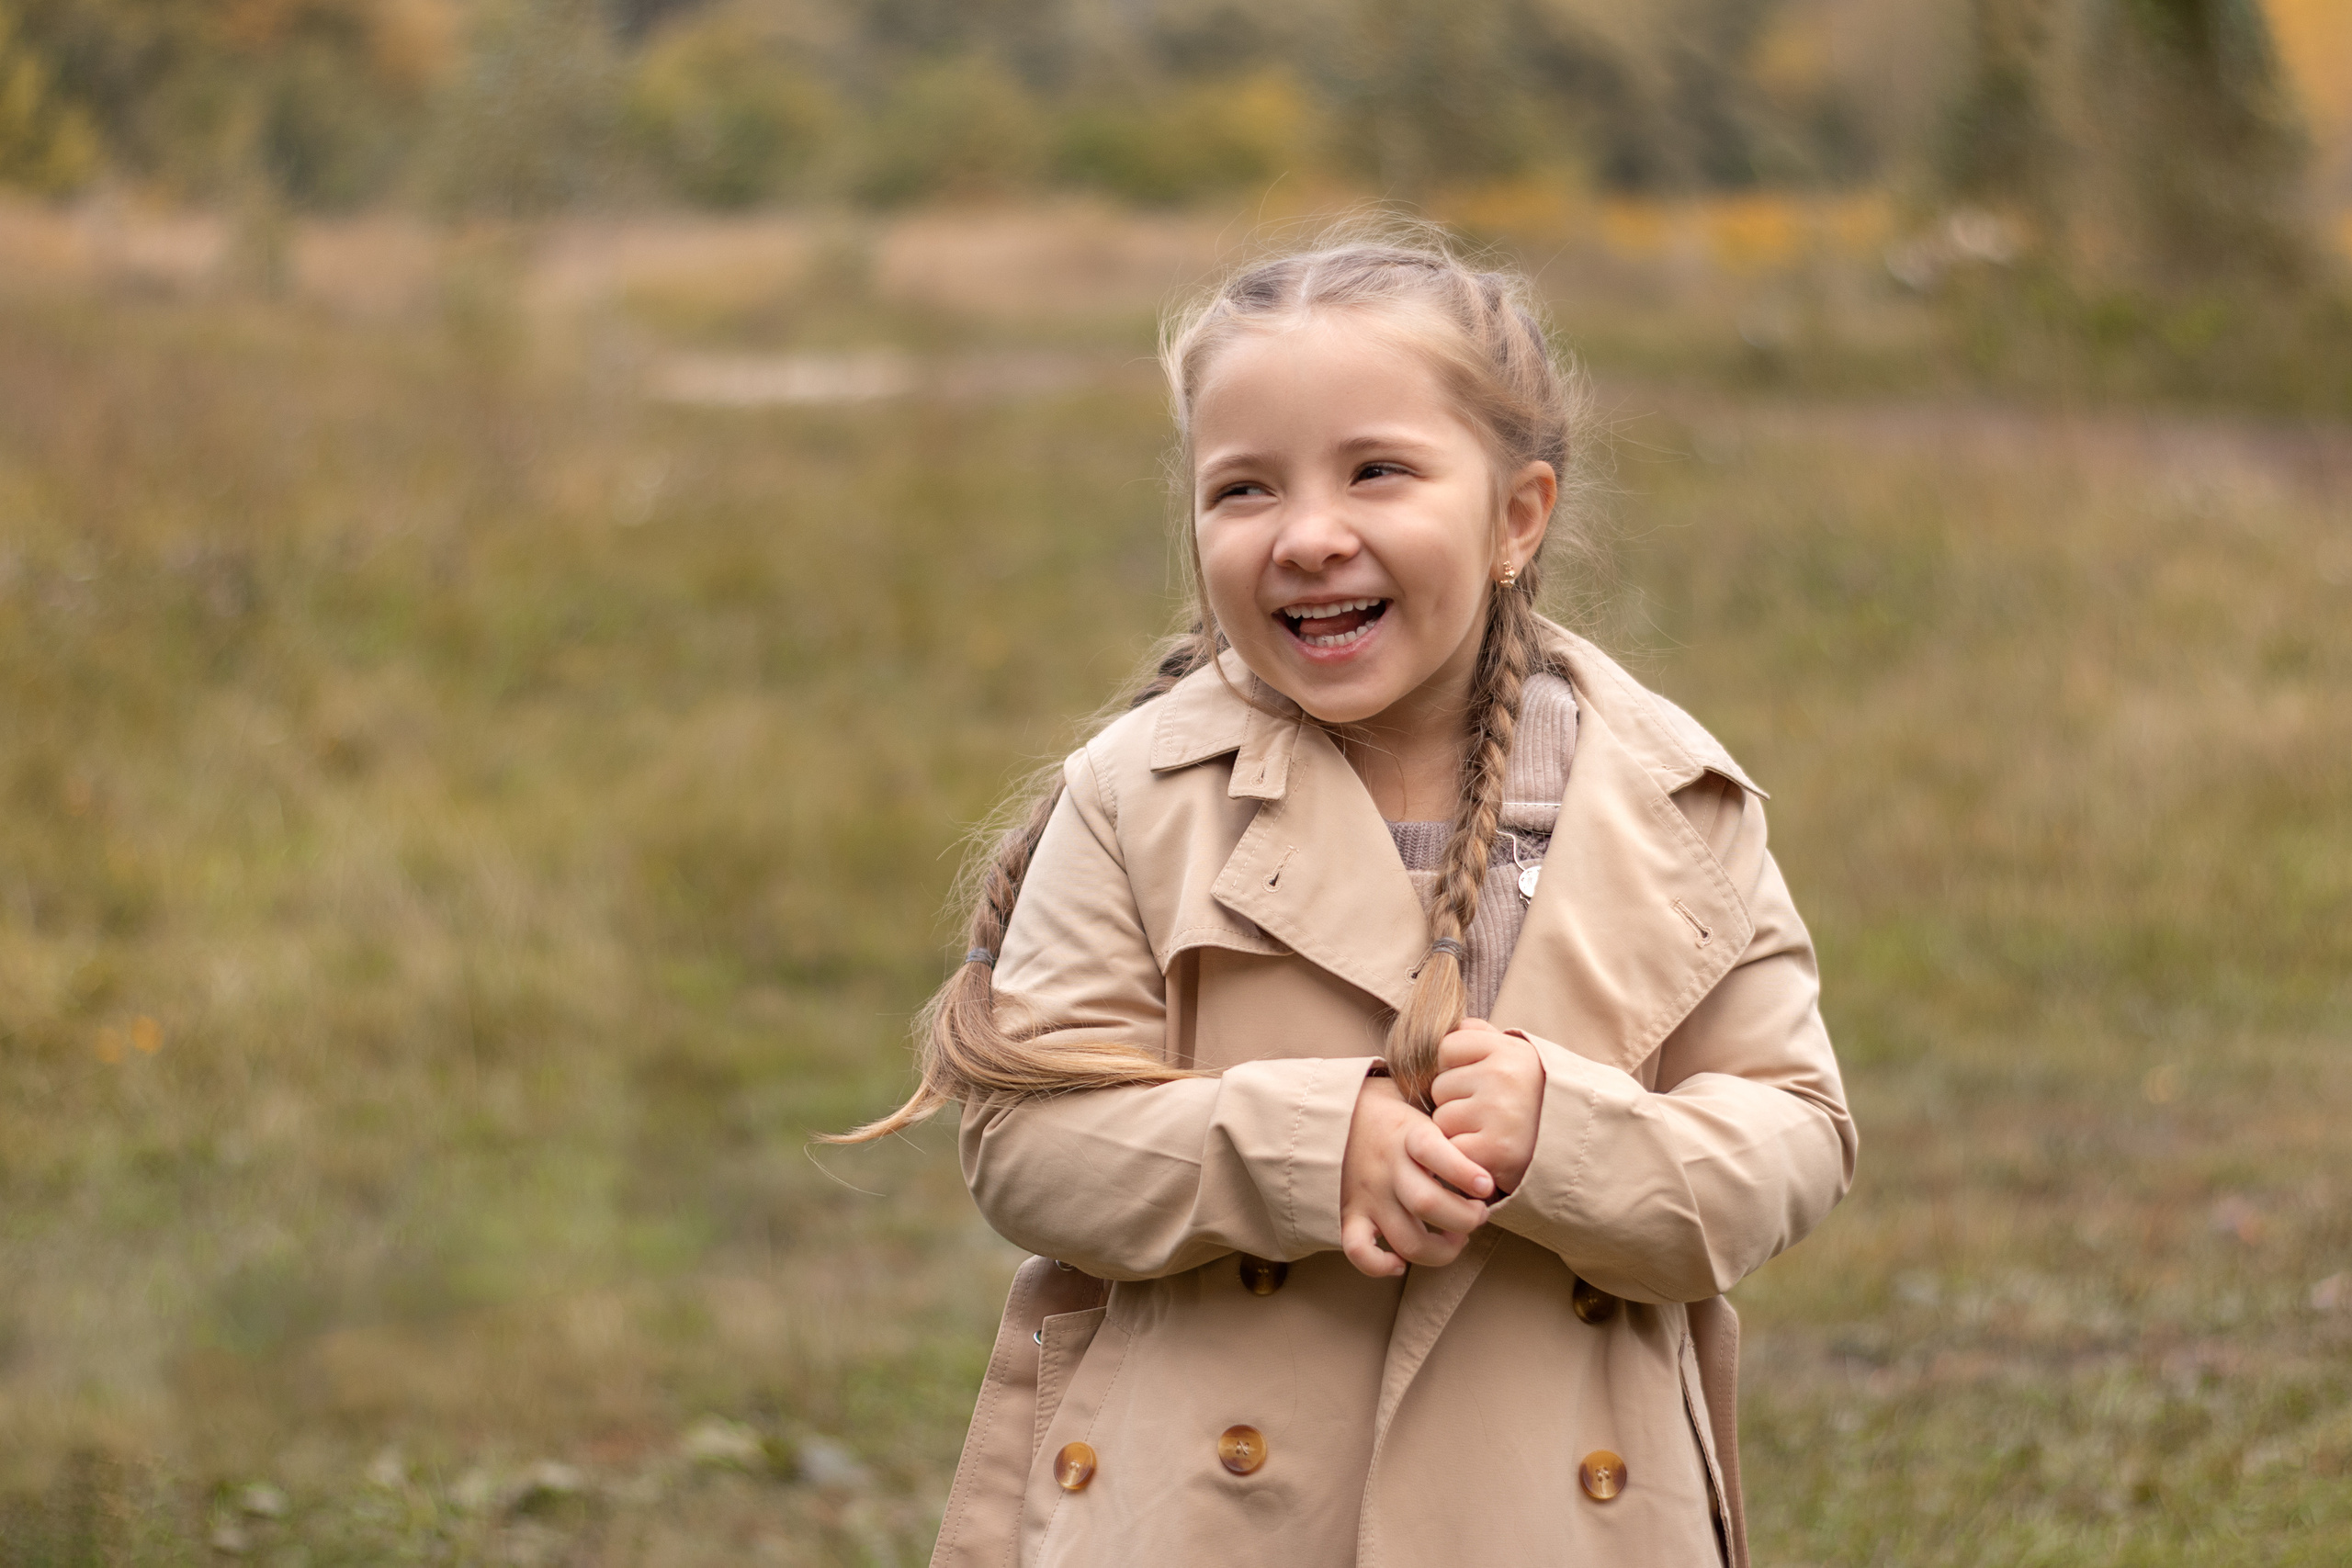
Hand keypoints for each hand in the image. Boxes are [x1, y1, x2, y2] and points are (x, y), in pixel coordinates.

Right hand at [1339, 1072, 1495, 1276]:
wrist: (1321, 1109)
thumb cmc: (1381, 1107)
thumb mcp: (1413, 1096)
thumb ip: (1444, 1113)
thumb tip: (1486, 1127)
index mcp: (1407, 1134)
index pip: (1437, 1153)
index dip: (1466, 1173)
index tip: (1487, 1185)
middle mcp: (1388, 1168)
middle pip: (1429, 1205)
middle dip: (1466, 1220)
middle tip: (1478, 1215)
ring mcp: (1368, 1195)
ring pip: (1406, 1239)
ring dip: (1440, 1251)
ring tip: (1454, 1239)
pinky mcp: (1349, 1214)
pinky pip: (1359, 1251)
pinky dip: (1381, 1265)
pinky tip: (1400, 1262)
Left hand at [1430, 1020, 1545, 1195]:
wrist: (1575, 1148)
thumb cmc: (1535, 1099)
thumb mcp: (1518, 1057)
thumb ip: (1483, 1037)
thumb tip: (1453, 1026)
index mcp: (1509, 1050)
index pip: (1445, 1048)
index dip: (1454, 1068)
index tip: (1477, 1081)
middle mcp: (1504, 1077)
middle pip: (1439, 1086)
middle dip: (1455, 1102)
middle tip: (1490, 1113)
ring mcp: (1499, 1113)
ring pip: (1442, 1120)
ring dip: (1458, 1131)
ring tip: (1491, 1132)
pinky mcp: (1494, 1149)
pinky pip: (1452, 1148)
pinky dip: (1465, 1154)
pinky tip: (1490, 1152)